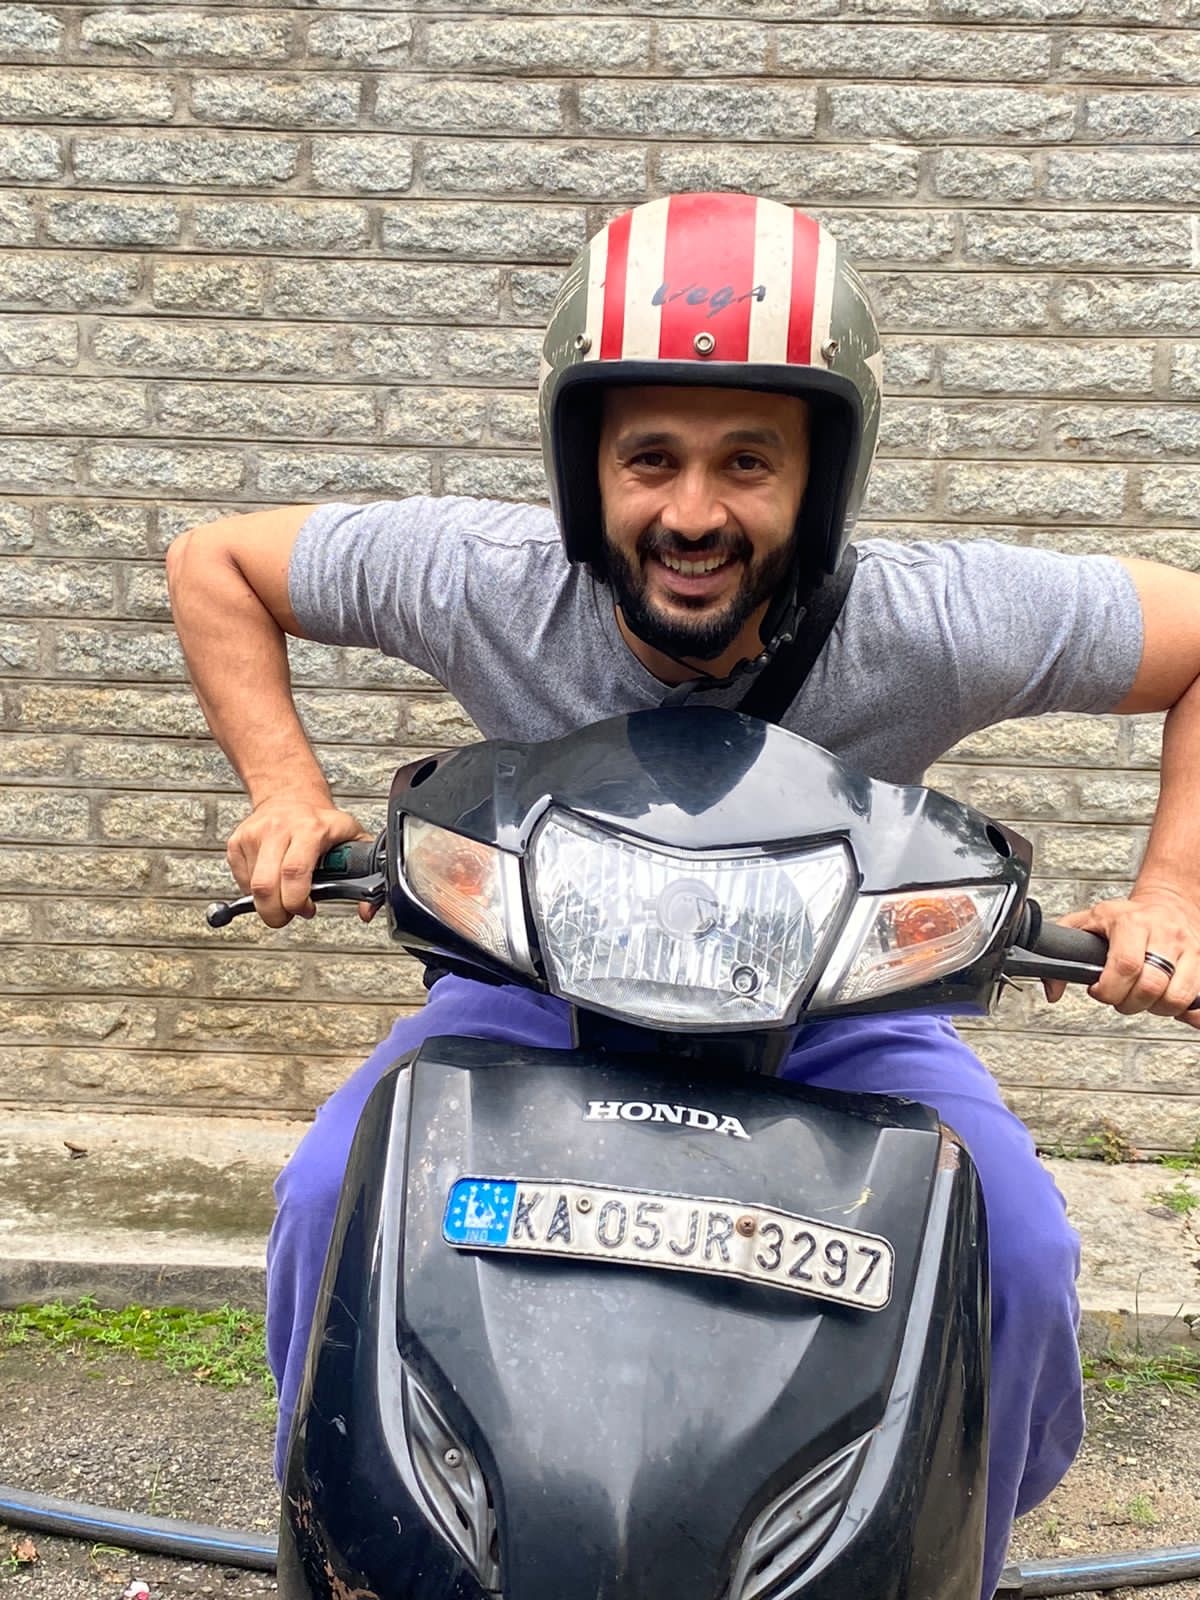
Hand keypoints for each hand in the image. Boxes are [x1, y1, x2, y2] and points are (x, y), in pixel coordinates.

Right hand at [227, 795, 372, 927]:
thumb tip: (366, 911)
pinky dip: (254, 891)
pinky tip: (271, 879)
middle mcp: (279, 829)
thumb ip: (365, 874)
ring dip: (267, 903)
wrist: (291, 795)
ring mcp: (254, 834)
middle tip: (288, 915)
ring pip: (252, 888)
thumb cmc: (322, 822)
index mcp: (310, 829)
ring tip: (283, 896)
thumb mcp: (353, 839)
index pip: (294, 873)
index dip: (298, 901)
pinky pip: (241, 881)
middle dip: (276, 913)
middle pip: (266, 886)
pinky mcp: (237, 841)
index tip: (307, 909)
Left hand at [1044, 885, 1199, 1027]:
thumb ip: (1062, 950)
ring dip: (1157, 1009)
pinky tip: (1173, 1005)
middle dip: (1130, 1003)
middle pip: (1150, 986)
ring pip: (1177, 997)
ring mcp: (1188, 949)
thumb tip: (1051, 990)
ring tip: (1145, 998)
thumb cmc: (1127, 917)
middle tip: (1122, 998)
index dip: (1109, 989)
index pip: (1124, 965)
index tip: (1099, 991)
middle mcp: (1163, 934)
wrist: (1171, 902)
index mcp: (1131, 923)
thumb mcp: (1088, 922)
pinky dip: (1188, 1012)